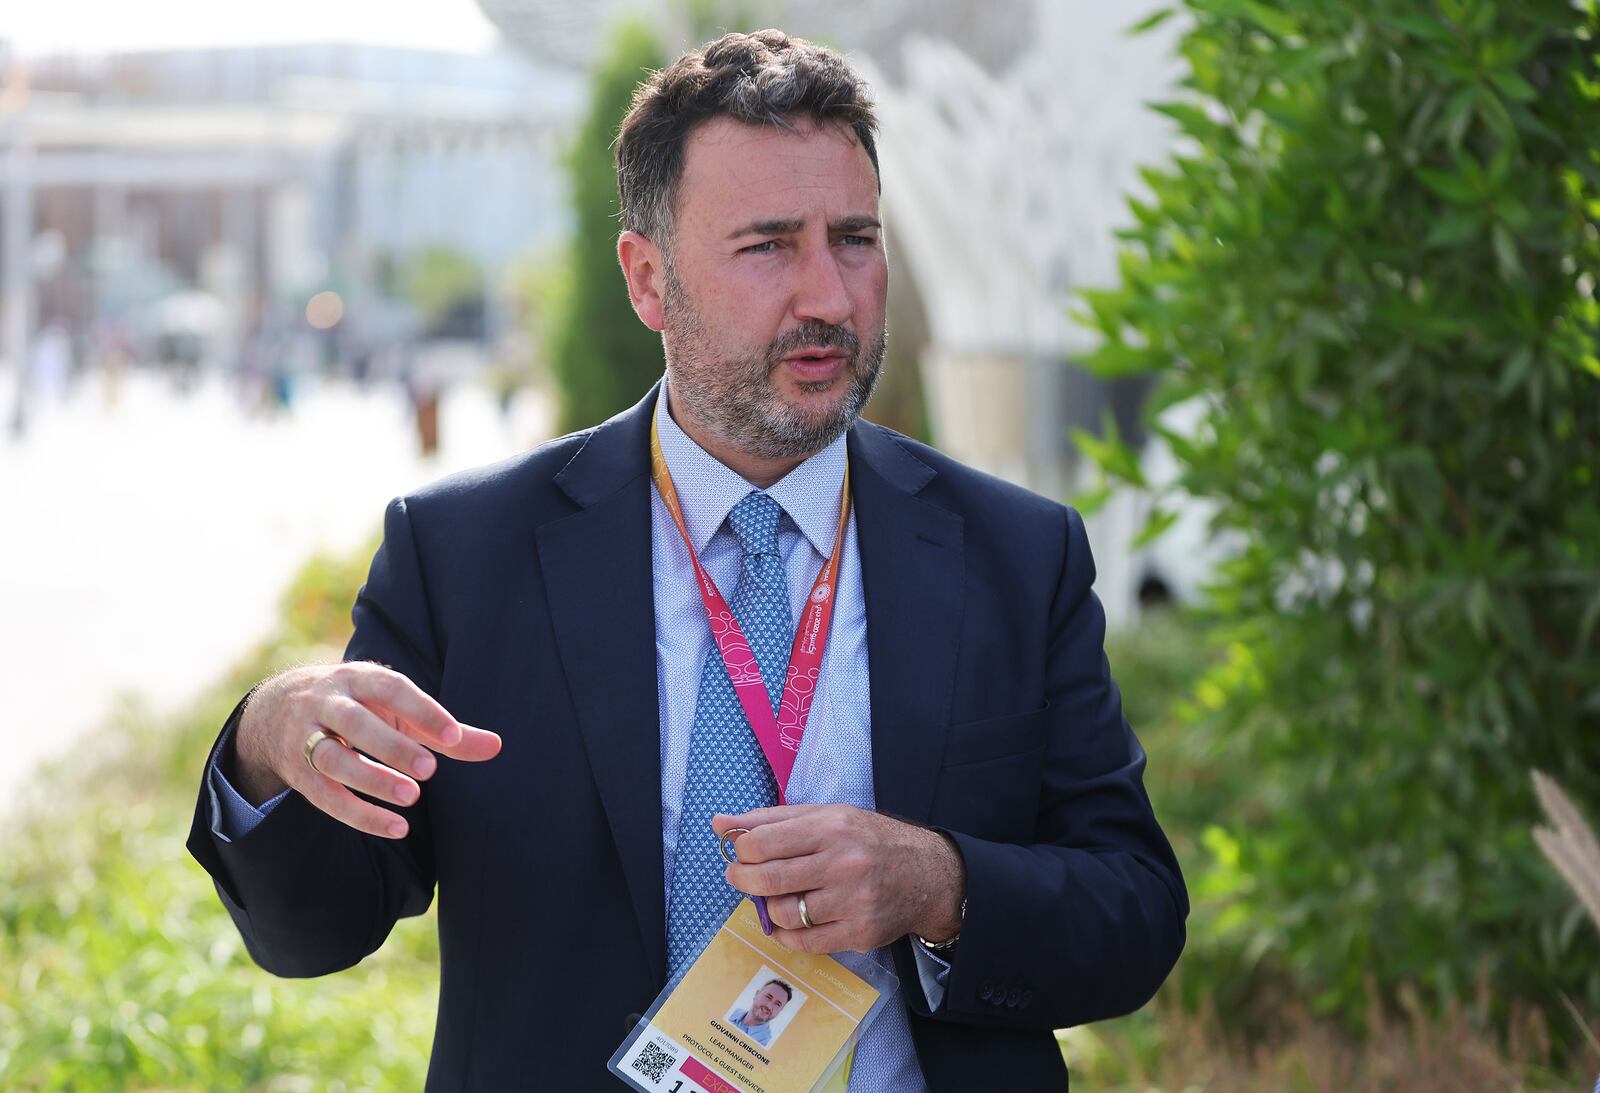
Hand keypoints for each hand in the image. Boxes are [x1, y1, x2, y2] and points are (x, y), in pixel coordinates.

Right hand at [233, 663, 500, 839]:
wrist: (276, 711)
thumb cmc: (360, 709)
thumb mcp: (398, 711)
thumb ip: (445, 731)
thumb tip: (498, 747)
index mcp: (358, 679)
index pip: (391, 690)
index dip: (423, 711)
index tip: (453, 738)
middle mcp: (327, 703)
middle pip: (356, 723)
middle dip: (392, 747)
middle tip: (430, 770)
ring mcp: (306, 737)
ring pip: (332, 759)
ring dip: (371, 780)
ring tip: (411, 798)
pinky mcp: (298, 773)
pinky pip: (324, 796)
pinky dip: (358, 814)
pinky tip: (396, 827)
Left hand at [713, 804, 965, 954]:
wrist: (927, 875)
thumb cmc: (869, 840)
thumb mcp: (826, 816)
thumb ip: (771, 819)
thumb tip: (720, 823)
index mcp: (831, 827)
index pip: (763, 842)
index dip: (741, 849)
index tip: (741, 852)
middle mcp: (843, 864)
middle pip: (769, 879)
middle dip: (743, 879)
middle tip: (741, 877)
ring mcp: (852, 902)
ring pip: (783, 913)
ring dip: (768, 907)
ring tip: (776, 896)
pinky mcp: (859, 933)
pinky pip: (803, 943)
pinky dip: (786, 934)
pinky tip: (790, 921)